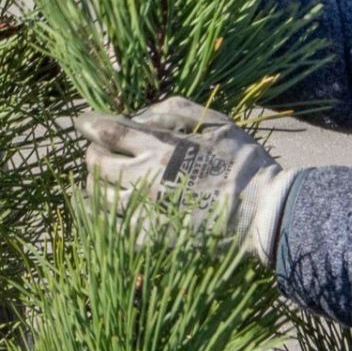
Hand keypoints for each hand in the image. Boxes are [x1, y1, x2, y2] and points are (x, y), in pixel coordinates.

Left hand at [76, 95, 296, 265]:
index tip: (84, 123)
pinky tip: (96, 208)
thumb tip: (135, 115)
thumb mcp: (213, 121)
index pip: (106, 130)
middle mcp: (147, 178)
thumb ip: (170, 111)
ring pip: (97, 195)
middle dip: (93, 153)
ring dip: (93, 183)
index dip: (89, 125)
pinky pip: (109, 228)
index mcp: (161, 146)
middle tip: (100, 151)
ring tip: (103, 179)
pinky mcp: (151, 239)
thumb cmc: (242, 162)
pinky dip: (97, 215)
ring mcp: (147, 211)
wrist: (267, 212)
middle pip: (95, 162)